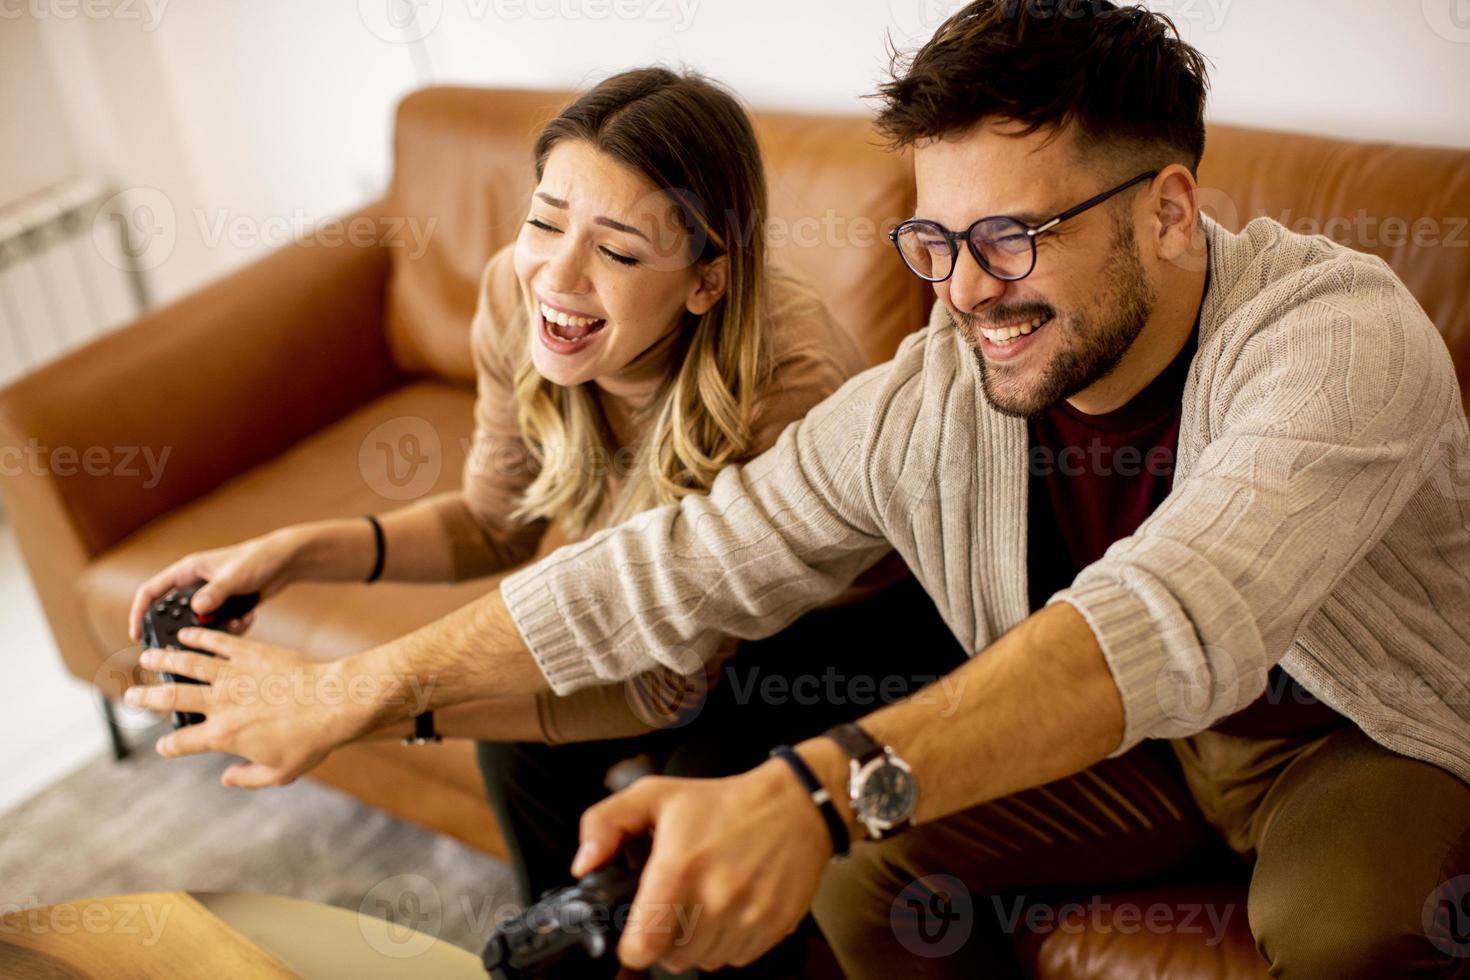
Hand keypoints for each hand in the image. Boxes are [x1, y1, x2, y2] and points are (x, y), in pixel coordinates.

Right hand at [124, 629, 372, 787]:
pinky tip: (185, 634)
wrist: (335, 702)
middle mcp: (221, 703)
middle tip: (130, 696)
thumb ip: (248, 779)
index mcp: (224, 735)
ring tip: (146, 656)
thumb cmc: (310, 740)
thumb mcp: (279, 774)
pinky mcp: (251, 653)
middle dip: (146, 697)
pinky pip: (218, 643)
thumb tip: (226, 778)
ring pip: (187, 664)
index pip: (182, 743)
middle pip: (171, 698)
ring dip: (163, 659)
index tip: (163, 746)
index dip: (168, 747)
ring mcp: (234, 675)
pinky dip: (199, 637)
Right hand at [128, 531, 301, 642]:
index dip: (139, 613)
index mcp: (188, 572)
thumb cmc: (257, 559)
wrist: (286, 562)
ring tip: (233, 623)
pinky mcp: (227, 608)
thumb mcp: (234, 576)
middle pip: (175, 614)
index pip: (151, 592)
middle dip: (183, 630)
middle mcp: (196, 586)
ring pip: (201, 624)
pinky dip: (234, 627)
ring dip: (215, 630)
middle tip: (189, 646)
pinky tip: (248, 617)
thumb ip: (215, 593)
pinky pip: (222, 626)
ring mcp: (211, 598)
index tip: (137, 635)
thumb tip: (197, 610)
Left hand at [573, 757, 834, 972]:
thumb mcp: (655, 795)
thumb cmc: (722, 802)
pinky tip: (728, 910)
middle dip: (663, 940)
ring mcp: (747, 916)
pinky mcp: (773, 927)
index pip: (643, 946)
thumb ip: (605, 823)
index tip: (635, 932)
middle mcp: (715, 898)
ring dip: (695, 944)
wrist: (794, 805)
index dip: (632, 946)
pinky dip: (727, 944)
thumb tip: (584, 865)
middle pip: (671, 959)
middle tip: (672, 908)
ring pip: (704, 962)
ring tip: (701, 906)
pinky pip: (736, 959)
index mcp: (678, 868)